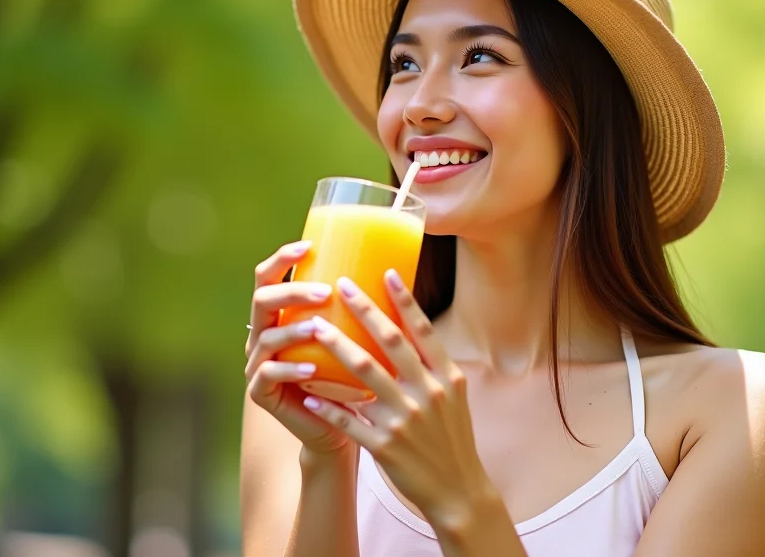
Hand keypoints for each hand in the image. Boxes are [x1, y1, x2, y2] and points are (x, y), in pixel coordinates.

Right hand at [243, 241, 352, 457]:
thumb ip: (360, 310)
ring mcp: (257, 363)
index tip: (309, 245)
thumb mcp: (354, 338)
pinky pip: (268, 375)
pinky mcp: (260, 392)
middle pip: (263, 300)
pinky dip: (290, 369)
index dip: (281, 258)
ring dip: (293, 329)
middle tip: (327, 292)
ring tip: (318, 327)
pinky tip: (311, 366)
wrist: (339, 427)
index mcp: (280, 315)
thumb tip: (395, 270)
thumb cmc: (350, 377)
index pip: (267, 277)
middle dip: (292, 291)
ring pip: (266, 337)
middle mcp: (262, 334)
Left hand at [300, 270, 495, 525]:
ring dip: (337, 346)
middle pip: (391, 342)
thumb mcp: (453, 397)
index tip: (386, 272)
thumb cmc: (452, 439)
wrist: (458, 491)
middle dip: (364, 310)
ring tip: (315, 327)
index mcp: (447, 377)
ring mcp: (405, 419)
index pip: (424, 331)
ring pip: (364, 373)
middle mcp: (428, 393)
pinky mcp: (385, 445)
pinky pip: (349, 419)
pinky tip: (307, 393)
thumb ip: (433, 366)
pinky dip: (328, 405)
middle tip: (341, 285)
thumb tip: (411, 329)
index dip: (405, 300)